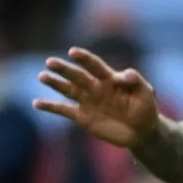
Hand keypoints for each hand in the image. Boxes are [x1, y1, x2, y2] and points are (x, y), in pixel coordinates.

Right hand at [34, 47, 162, 149]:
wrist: (142, 131)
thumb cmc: (145, 107)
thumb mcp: (145, 91)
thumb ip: (135, 79)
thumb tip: (121, 75)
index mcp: (108, 78)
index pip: (94, 65)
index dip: (84, 58)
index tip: (72, 52)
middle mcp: (94, 87)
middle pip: (76, 76)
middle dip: (64, 69)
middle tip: (50, 62)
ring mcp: (87, 101)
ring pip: (67, 89)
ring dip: (54, 83)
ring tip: (42, 76)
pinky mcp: (82, 117)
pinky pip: (63, 110)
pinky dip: (50, 107)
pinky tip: (37, 103)